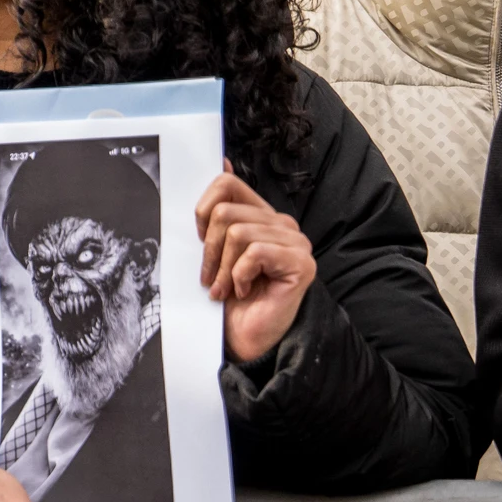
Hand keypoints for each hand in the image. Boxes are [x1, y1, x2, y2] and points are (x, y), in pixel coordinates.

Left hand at [196, 165, 313, 363]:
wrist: (245, 338)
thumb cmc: (230, 299)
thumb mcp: (214, 252)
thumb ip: (217, 215)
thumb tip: (220, 164)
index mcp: (261, 217)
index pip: (227, 184)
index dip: (203, 210)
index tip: (201, 239)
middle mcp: (282, 225)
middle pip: (225, 212)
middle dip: (209, 251)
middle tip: (212, 278)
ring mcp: (295, 243)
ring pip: (237, 233)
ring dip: (223, 269)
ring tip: (227, 289)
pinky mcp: (301, 263)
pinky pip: (254, 253)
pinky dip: (239, 276)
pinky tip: (245, 291)